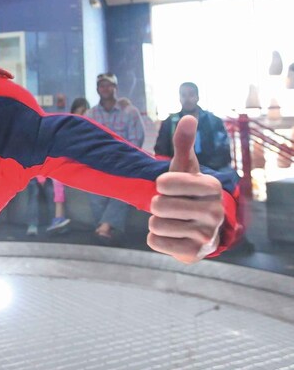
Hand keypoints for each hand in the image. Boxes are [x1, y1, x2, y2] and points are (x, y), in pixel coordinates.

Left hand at [149, 116, 223, 262]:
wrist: (199, 228)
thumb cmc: (187, 191)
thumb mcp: (184, 167)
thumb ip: (183, 143)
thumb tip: (188, 116)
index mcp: (211, 186)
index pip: (166, 183)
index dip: (161, 184)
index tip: (168, 186)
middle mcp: (215, 211)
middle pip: (157, 205)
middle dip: (156, 205)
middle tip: (170, 206)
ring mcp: (206, 234)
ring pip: (154, 224)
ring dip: (155, 221)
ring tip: (171, 220)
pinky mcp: (194, 253)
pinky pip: (154, 242)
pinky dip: (155, 238)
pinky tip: (171, 235)